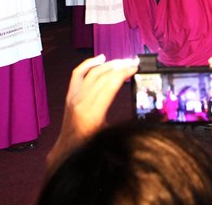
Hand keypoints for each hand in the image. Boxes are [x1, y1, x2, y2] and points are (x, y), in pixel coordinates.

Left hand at [46, 55, 137, 174]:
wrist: (66, 153)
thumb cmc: (87, 149)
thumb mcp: (110, 138)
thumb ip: (124, 125)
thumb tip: (145, 116)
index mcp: (92, 114)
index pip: (110, 85)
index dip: (124, 73)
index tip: (135, 68)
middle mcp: (81, 103)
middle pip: (102, 76)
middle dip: (120, 66)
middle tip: (133, 63)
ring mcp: (73, 98)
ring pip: (92, 72)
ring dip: (109, 64)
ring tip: (122, 61)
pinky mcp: (70, 96)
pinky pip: (78, 74)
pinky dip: (89, 63)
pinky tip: (100, 59)